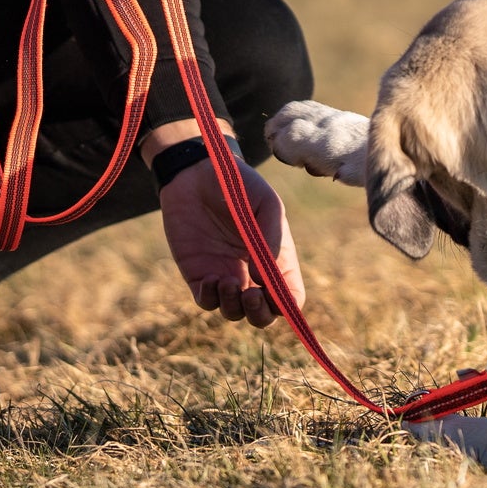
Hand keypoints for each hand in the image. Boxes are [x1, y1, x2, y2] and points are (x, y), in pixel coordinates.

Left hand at [158, 152, 307, 326]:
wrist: (197, 173)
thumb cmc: (239, 185)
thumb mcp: (266, 205)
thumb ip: (270, 241)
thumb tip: (263, 281)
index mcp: (277, 258)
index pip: (289, 296)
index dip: (288, 306)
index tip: (277, 296)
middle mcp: (253, 273)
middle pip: (263, 314)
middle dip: (260, 314)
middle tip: (252, 295)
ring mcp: (226, 275)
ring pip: (235, 313)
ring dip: (235, 307)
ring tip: (228, 281)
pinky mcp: (199, 274)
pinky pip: (206, 302)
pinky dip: (211, 299)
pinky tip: (212, 278)